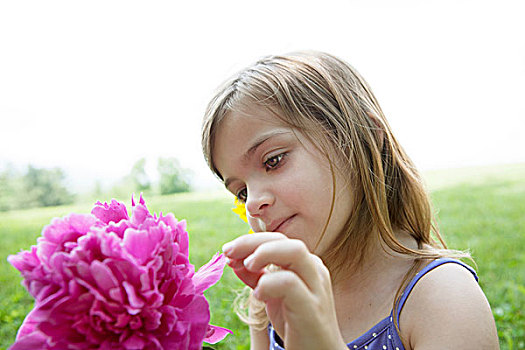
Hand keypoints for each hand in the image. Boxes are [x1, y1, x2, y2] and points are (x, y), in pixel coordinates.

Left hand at [222, 232, 347, 349]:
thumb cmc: (298, 325)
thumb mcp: (272, 296)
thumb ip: (256, 277)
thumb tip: (233, 259)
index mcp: (305, 265)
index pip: (277, 239)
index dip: (249, 241)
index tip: (227, 251)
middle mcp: (313, 270)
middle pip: (284, 239)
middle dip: (252, 242)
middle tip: (229, 253)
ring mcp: (316, 287)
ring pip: (295, 251)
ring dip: (265, 253)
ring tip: (247, 266)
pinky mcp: (312, 308)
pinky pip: (290, 283)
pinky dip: (269, 283)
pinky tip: (258, 294)